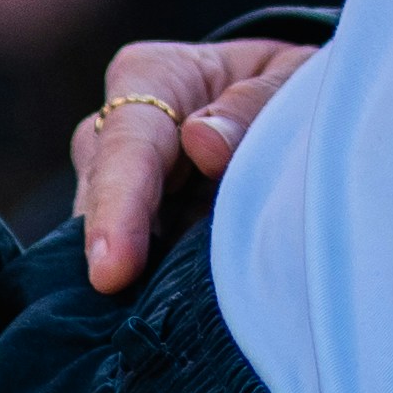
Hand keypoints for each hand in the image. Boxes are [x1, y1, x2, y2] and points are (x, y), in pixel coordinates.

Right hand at [71, 37, 315, 290]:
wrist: (284, 104)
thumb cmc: (283, 84)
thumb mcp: (290, 76)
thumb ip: (255, 102)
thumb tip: (202, 142)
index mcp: (151, 76)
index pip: (126, 142)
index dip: (119, 208)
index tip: (114, 270)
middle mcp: (115, 133)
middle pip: (102, 200)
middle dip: (118, 259)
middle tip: (129, 313)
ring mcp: (116, 191)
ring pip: (112, 245)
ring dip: (144, 279)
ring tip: (182, 313)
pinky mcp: (134, 238)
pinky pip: (135, 270)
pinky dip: (158, 292)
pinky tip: (179, 316)